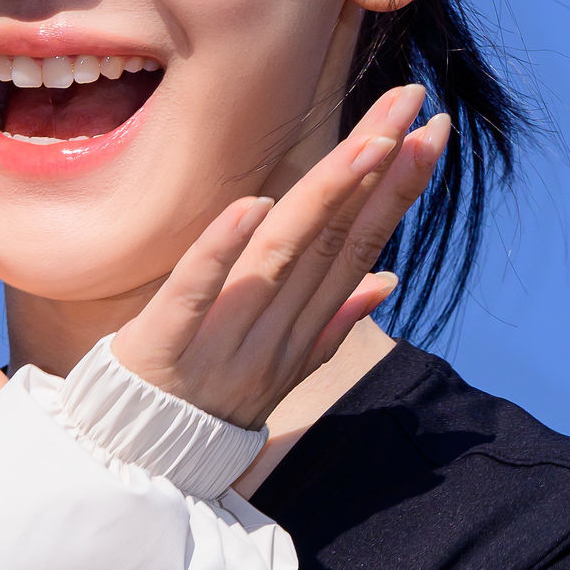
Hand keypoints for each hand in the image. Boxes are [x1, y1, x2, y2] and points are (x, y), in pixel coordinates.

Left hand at [110, 83, 448, 429]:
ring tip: (365, 141)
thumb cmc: (213, 401)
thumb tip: (388, 278)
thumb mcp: (284, 365)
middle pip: (333, 239)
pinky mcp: (164, 343)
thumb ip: (334, 321)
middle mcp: (275, 331)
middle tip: (413, 107)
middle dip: (377, 169)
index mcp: (303, 329)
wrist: (143, 463)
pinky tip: (254, 202)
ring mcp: (223, 338)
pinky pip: (195, 292)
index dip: (396, 190)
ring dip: (325, 197)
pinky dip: (222, 250)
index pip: (358, 247)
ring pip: (281, 257)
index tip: (426, 133)